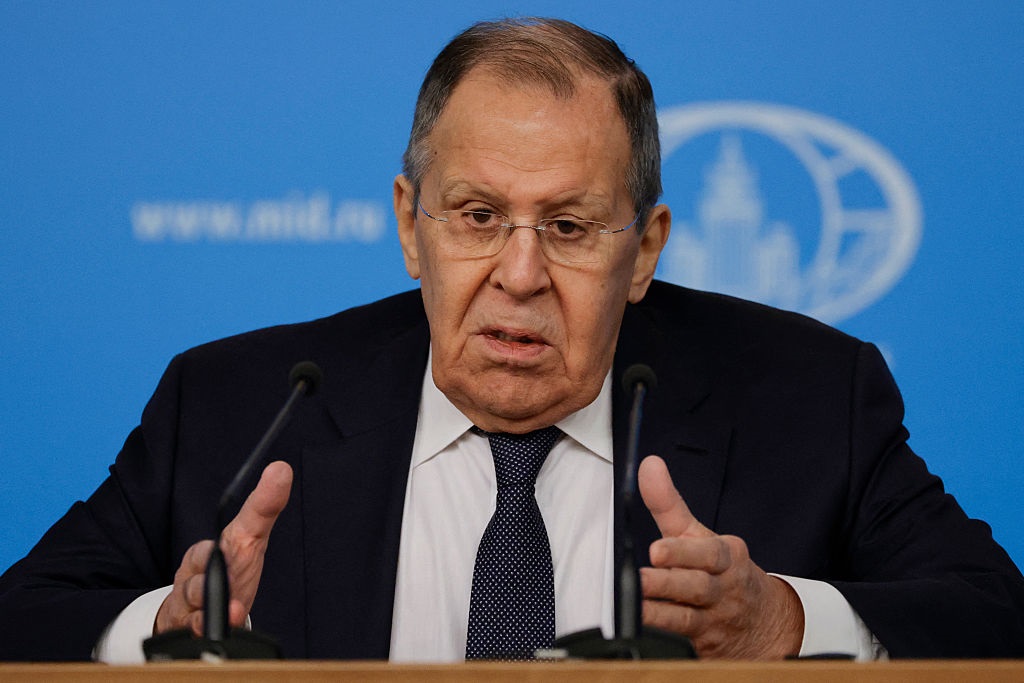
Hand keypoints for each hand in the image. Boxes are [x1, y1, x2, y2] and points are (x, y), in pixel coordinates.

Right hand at [154, 460, 292, 635]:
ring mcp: (191, 607)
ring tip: (229, 609)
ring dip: (211, 610)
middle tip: (228, 586)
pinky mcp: (193, 630)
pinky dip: (208, 631)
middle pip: (196, 584)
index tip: (227, 553)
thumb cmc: (229, 566)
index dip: (213, 556)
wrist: (198, 605)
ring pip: (193, 610)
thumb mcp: (249, 535)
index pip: (208, 553)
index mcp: (206, 555)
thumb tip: (281, 468)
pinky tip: (223, 628)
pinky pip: (196, 633)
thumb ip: (265, 506)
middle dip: (210, 586)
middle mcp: (194, 580)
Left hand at [637, 455, 802, 658]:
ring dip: (659, 613)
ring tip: (635, 606)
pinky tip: (643, 632)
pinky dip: (664, 638)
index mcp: (725, 557)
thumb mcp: (700, 535)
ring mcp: (715, 620)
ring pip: (687, 618)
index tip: (656, 551)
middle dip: (668, 582)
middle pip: (696, 586)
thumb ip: (669, 503)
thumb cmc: (723, 572)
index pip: (708, 552)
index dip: (682, 552)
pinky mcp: (704, 646)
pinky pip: (684, 643)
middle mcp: (722, 588)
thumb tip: (648, 465)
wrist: (767, 623)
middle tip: (640, 579)